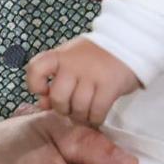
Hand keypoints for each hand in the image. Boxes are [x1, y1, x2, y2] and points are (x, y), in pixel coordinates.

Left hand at [26, 36, 141, 125]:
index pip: (35, 69)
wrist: (128, 43)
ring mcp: (92, 74)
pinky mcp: (109, 85)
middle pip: (58, 98)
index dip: (35, 84)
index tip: (45, 91)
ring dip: (81, 116)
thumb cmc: (94, 57)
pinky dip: (95, 119)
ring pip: (78, 107)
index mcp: (60, 56)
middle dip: (64, 109)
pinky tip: (97, 116)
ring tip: (86, 113)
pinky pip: (96, 111)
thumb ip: (54, 80)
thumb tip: (43, 104)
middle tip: (72, 109)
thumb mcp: (70, 61)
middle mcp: (73, 64)